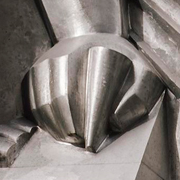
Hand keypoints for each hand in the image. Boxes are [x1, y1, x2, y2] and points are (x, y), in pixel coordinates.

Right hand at [25, 35, 162, 150]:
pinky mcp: (35, 70)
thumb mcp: (145, 77)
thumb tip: (114, 122)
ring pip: (48, 101)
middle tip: (83, 144)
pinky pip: (34, 101)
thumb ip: (139, 100)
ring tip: (71, 139)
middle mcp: (72, 53)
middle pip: (66, 98)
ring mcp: (50, 61)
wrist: (94, 35)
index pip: (96, 93)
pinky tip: (58, 131)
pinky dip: (45, 120)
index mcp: (104, 53)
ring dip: (58, 126)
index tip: (95, 144)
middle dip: (75, 127)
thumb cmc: (125, 66)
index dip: (94, 123)